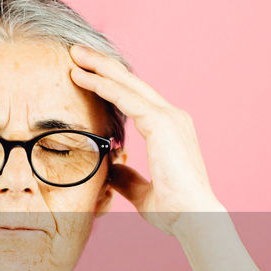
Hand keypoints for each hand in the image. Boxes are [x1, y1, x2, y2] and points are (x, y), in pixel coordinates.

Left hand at [68, 43, 224, 235]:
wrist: (196, 219)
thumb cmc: (175, 211)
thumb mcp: (141, 192)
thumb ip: (126, 177)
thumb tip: (110, 168)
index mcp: (170, 130)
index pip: (136, 99)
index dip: (111, 84)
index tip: (86, 74)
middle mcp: (172, 117)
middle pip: (131, 83)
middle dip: (103, 66)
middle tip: (77, 52)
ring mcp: (169, 117)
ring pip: (127, 84)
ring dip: (99, 68)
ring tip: (74, 55)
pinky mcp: (162, 123)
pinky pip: (125, 98)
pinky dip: (102, 85)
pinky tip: (82, 77)